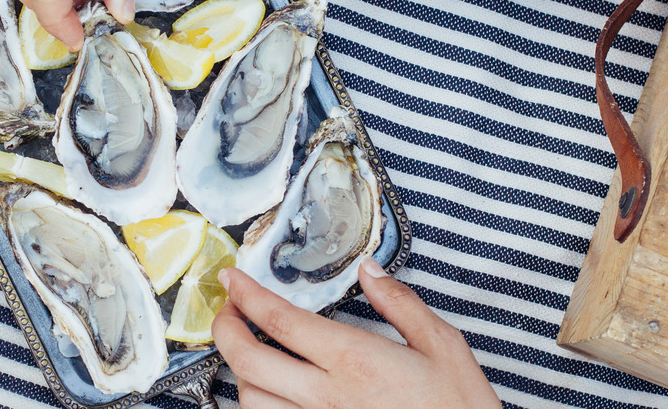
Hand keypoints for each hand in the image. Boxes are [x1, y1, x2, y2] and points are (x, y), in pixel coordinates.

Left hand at [212, 259, 500, 407]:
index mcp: (353, 360)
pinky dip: (258, 407)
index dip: (246, 295)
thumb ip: (400, 304)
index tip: (233, 280)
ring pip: (249, 400)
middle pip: (248, 360)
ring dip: (239, 371)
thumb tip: (370, 272)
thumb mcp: (443, 346)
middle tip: (227, 310)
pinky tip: (265, 394)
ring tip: (247, 351)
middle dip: (225, 328)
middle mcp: (326, 396)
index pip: (280, 320)